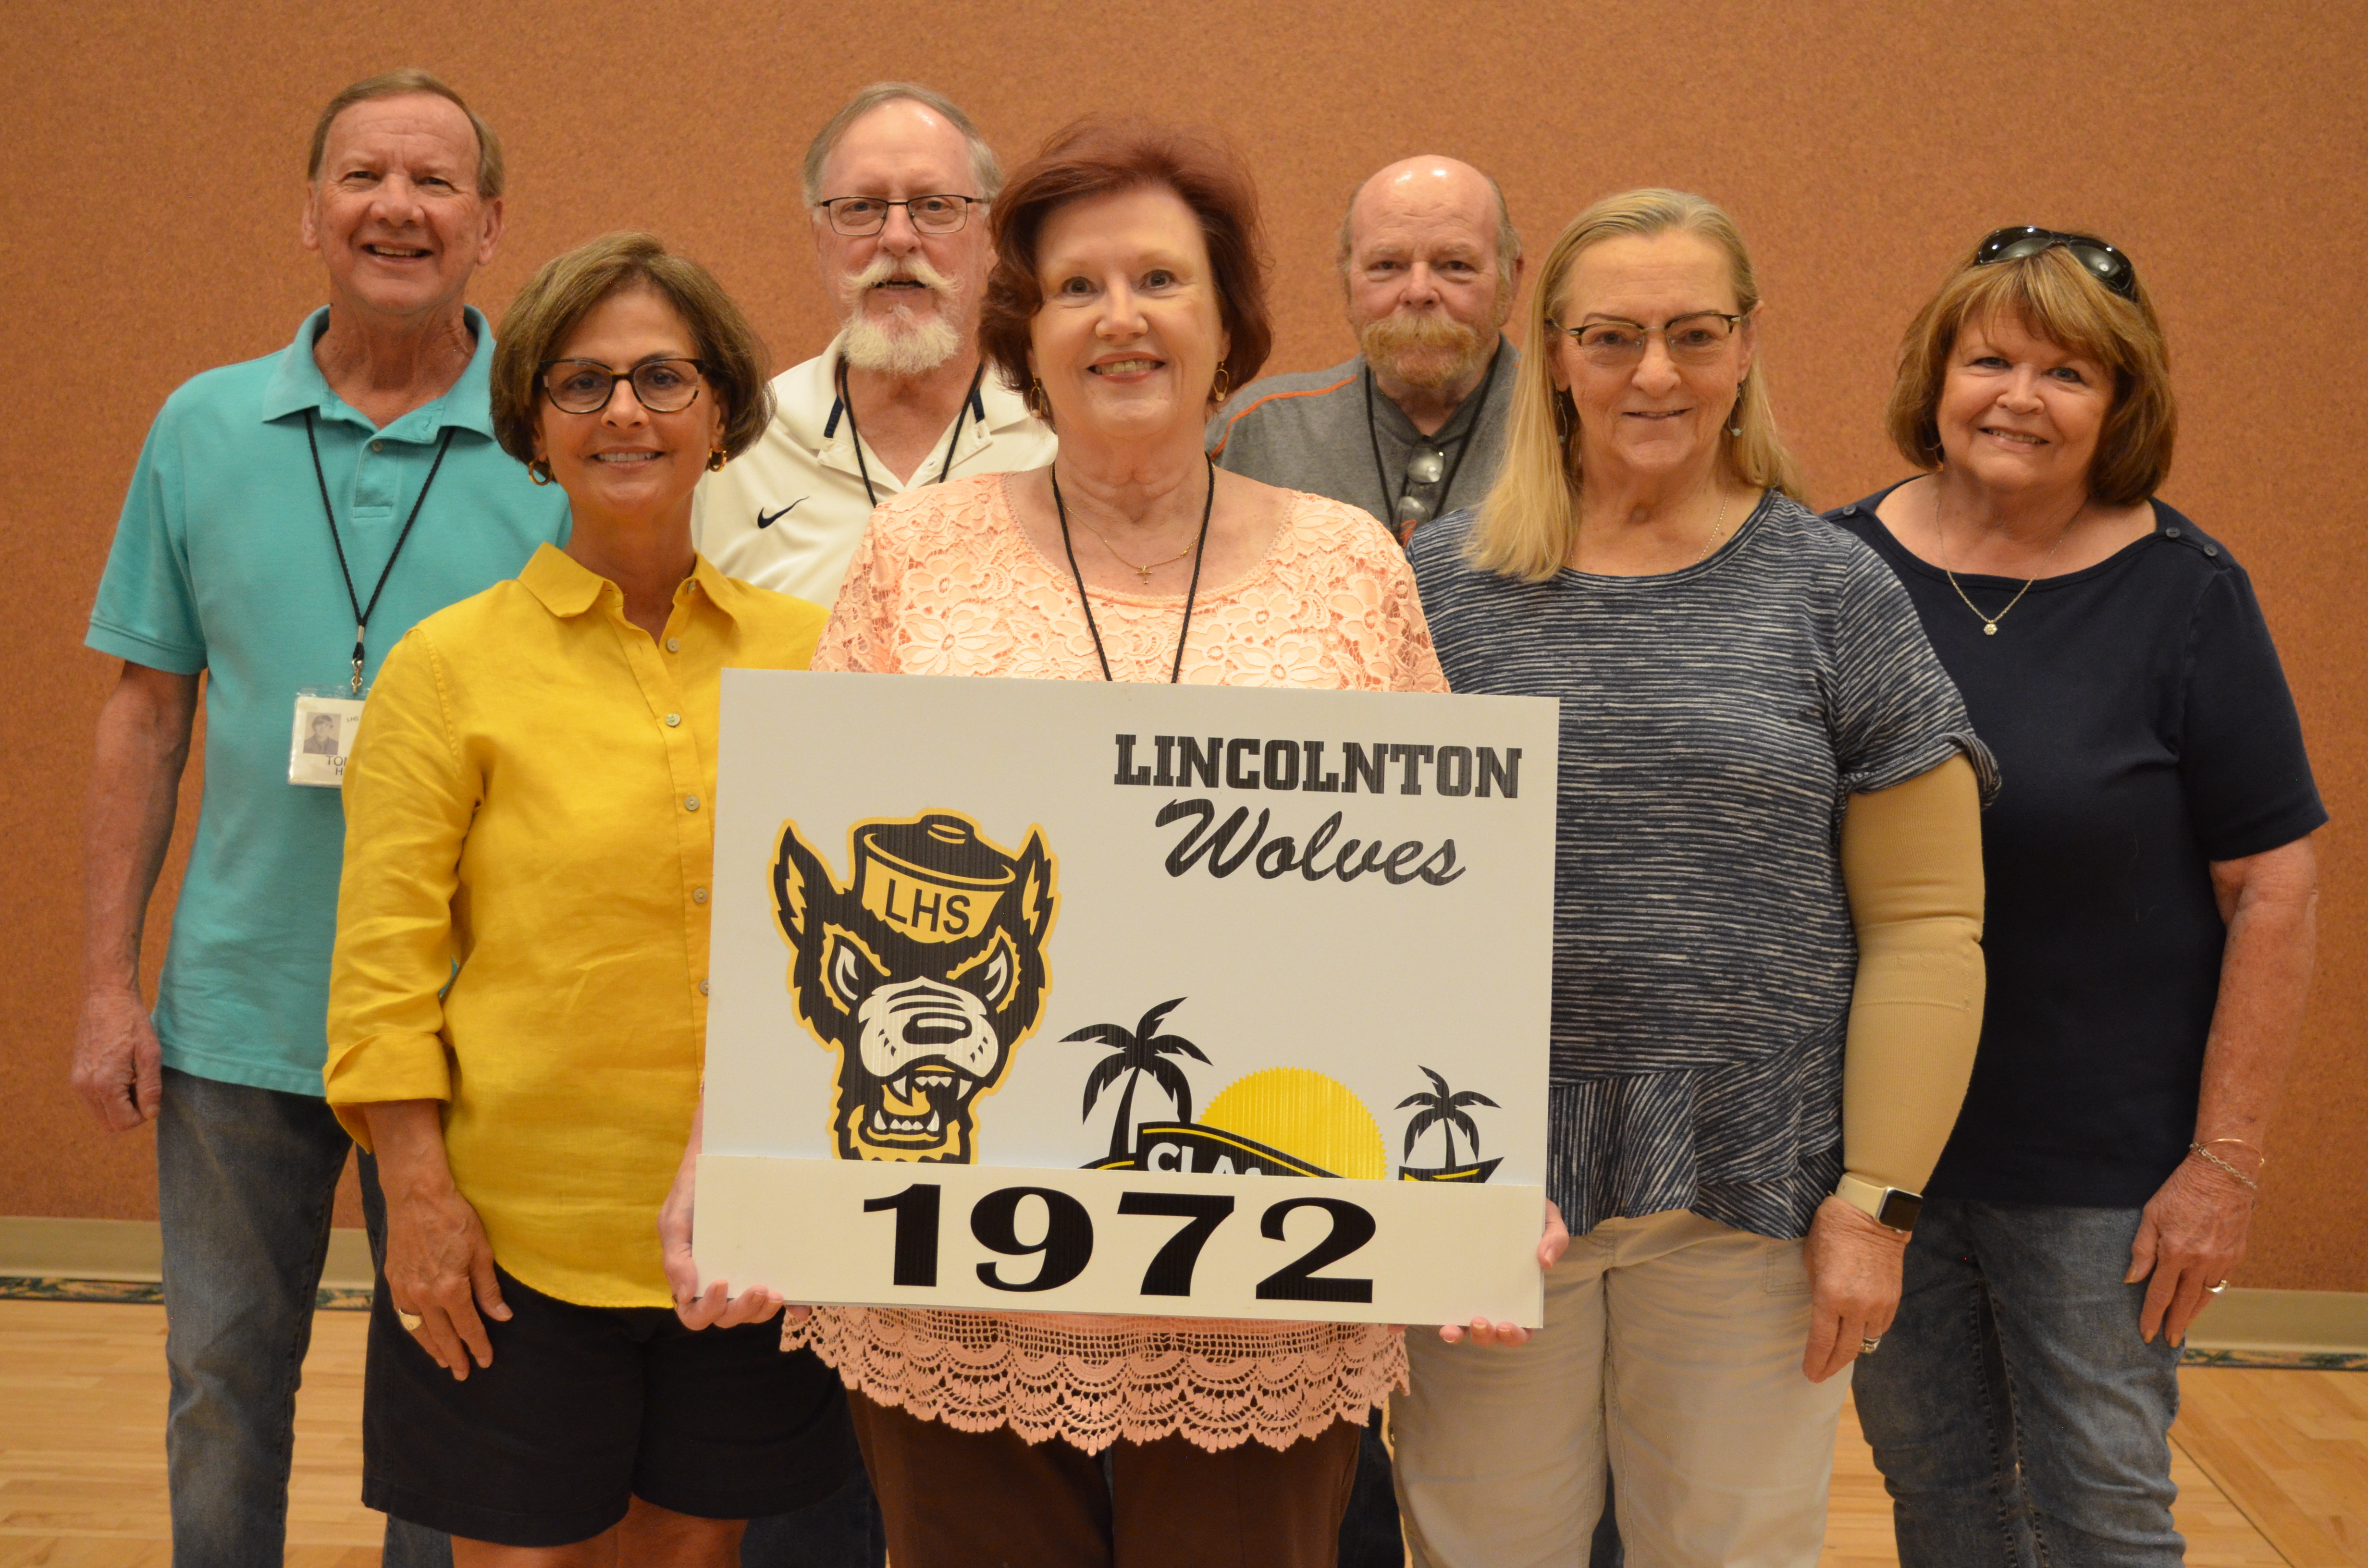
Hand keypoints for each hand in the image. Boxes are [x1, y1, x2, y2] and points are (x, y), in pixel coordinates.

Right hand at [70, 987, 162, 1131]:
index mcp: (104, 1084)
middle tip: (143, 1087)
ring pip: (101, 1114)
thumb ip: (150, 1087)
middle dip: (130, 1114)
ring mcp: (77, 1081)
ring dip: (120, 1105)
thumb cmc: (132, 1022)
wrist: (106, 997)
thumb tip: (150, 1114)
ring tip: (133, 1076)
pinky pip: (94, 1099)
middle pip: (110, 1124)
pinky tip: (122, 1072)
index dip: (143, 1115)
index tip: (151, 1095)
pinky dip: (109, 1095)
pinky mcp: (76, 1074)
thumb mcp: (151, 1054)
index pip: (123, 1123)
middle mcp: (85, 1087)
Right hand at [381, 1166, 509, 1379]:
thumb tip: (502, 1316)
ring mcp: (405, 1290)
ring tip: (443, 1362)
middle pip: (442, 1335)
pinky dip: (413, 1330)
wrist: (417, 1196)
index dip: (478, 1346)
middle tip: (462, 1374)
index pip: (468, 1327)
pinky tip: (421, 1335)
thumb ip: (488, 1288)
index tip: (485, 1361)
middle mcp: (424, 1295)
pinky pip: (403, 1315)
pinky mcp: (393, 1281)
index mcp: (450, 1288)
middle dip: (454, 1356)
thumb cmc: (454, 1218)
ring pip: (419, 1330)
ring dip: (431, 1348)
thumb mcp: (482, 1251)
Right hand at [660, 1113, 794, 1331]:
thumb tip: (684, 1295)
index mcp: (691, 1278)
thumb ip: (675, 1258)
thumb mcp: (674, 1221)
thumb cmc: (692, 1193)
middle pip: (727, 1316)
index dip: (707, 1308)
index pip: (695, 1313)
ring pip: (752, 1312)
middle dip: (743, 1309)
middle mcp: (719, 1283)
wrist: (720, 1159)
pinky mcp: (768, 1265)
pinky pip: (779, 1295)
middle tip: (760, 1289)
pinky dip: (791, 1307)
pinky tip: (801, 1309)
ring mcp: (744, 1275)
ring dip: (763, 1310)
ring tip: (776, 1293)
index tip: (720, 1282)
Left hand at [1438, 1200, 1569, 1346]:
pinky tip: (1413, 1321)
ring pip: (1462, 1327)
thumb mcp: (1548, 1220)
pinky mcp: (1447, 1282)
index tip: (1507, 1325)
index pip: (1521, 1328)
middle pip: (1490, 1333)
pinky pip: (1437, 1305)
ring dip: (1457, 1333)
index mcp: (1520, 1295)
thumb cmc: (1528, 1214)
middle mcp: (1493, 1301)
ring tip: (1451, 1329)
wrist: (1500, 1194)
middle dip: (1485, 1335)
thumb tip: (1545, 1262)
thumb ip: (1555, 1238)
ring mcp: (1468, 1294)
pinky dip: (1425, 1318)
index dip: (1515, 1335)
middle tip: (1480, 1322)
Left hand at [1802, 1196, 1907, 1381]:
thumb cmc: (1832, 1231)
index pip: (1822, 1341)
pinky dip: (1868, 1332)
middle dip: (1831, 1366)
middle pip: (1846, 1350)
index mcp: (1830, 1296)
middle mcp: (1857, 1305)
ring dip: (1851, 1348)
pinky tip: (1858, 1331)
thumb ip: (1816, 1292)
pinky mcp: (1894, 1299)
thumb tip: (1821, 1312)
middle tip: (1820, 1375)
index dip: (1815, 1361)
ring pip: (1866, 1340)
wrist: (1871, 1215)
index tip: (1809, 1374)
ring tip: (1838, 1353)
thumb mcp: (1812, 1261)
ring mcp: (1879, 1304)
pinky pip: (1880, 1326)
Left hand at [2129, 1152, 2253, 1346]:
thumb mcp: (2151, 1214)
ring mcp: (2221, 1260)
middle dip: (2174, 1324)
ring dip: (2192, 1315)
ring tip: (2181, 1328)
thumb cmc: (2181, 1190)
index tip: (2146, 1333)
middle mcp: (2200, 1262)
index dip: (2151, 1315)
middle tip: (2167, 1341)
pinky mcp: (2236, 1256)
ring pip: (2205, 1297)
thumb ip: (2141, 1249)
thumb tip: (2132, 1279)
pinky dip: (2209, 1297)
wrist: (2223, 1174)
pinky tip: (2201, 1303)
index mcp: (2175, 1252)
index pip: (2160, 1294)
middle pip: (2184, 1302)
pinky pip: (2220, 1284)